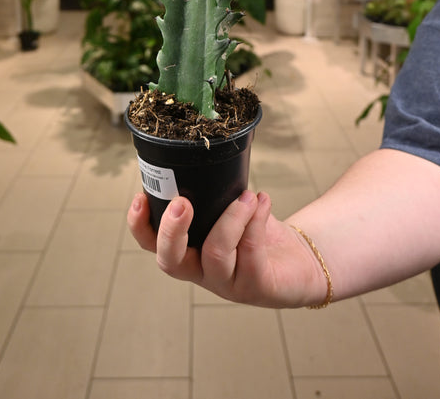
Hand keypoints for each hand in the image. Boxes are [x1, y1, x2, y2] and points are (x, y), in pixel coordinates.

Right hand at [127, 189, 326, 307]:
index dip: (140, 226)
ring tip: (248, 195)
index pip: (152, 245)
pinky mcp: (256, 287)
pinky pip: (250, 252)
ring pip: (215, 254)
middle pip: (170, 261)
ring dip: (231, 217)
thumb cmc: (258, 231)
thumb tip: (204, 153)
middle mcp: (201, 271)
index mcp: (188, 251)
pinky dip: (256, 220)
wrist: (299, 261)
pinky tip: (263, 200)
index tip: (140, 197)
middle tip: (182, 202)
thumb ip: (215, 192)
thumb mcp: (229, 208)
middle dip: (172, 229)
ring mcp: (227, 283)